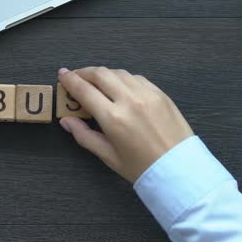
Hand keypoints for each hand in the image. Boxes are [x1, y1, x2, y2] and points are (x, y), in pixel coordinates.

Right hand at [58, 67, 193, 182]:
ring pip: (119, 73)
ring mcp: (147, 94)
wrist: (179, 169)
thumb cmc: (142, 167)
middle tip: (76, 77)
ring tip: (96, 81)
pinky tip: (120, 86)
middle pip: (101, 74)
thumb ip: (85, 136)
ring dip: (104, 74)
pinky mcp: (160, 93)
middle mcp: (129, 100)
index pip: (84, 90)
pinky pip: (137, 78)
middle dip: (85, 72)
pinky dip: (124, 78)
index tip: (62, 75)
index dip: (70, 80)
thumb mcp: (109, 156)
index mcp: (113, 118)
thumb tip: (67, 121)